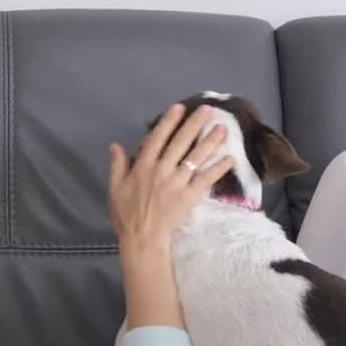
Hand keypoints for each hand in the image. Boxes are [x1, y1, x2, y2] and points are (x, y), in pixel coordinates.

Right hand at [107, 103, 234, 248]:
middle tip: (207, 109)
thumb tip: (115, 144)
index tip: (179, 107)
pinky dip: (218, 168)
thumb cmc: (127, 214)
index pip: (157, 138)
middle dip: (194, 124)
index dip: (168, 122)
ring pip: (196, 157)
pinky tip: (230, 158)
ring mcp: (177, 182)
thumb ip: (117, 165)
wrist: (143, 238)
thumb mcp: (115, 188)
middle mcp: (162, 169)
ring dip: (210, 141)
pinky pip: (206, 179)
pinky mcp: (189, 196)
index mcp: (143, 166)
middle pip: (180, 142)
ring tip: (223, 128)